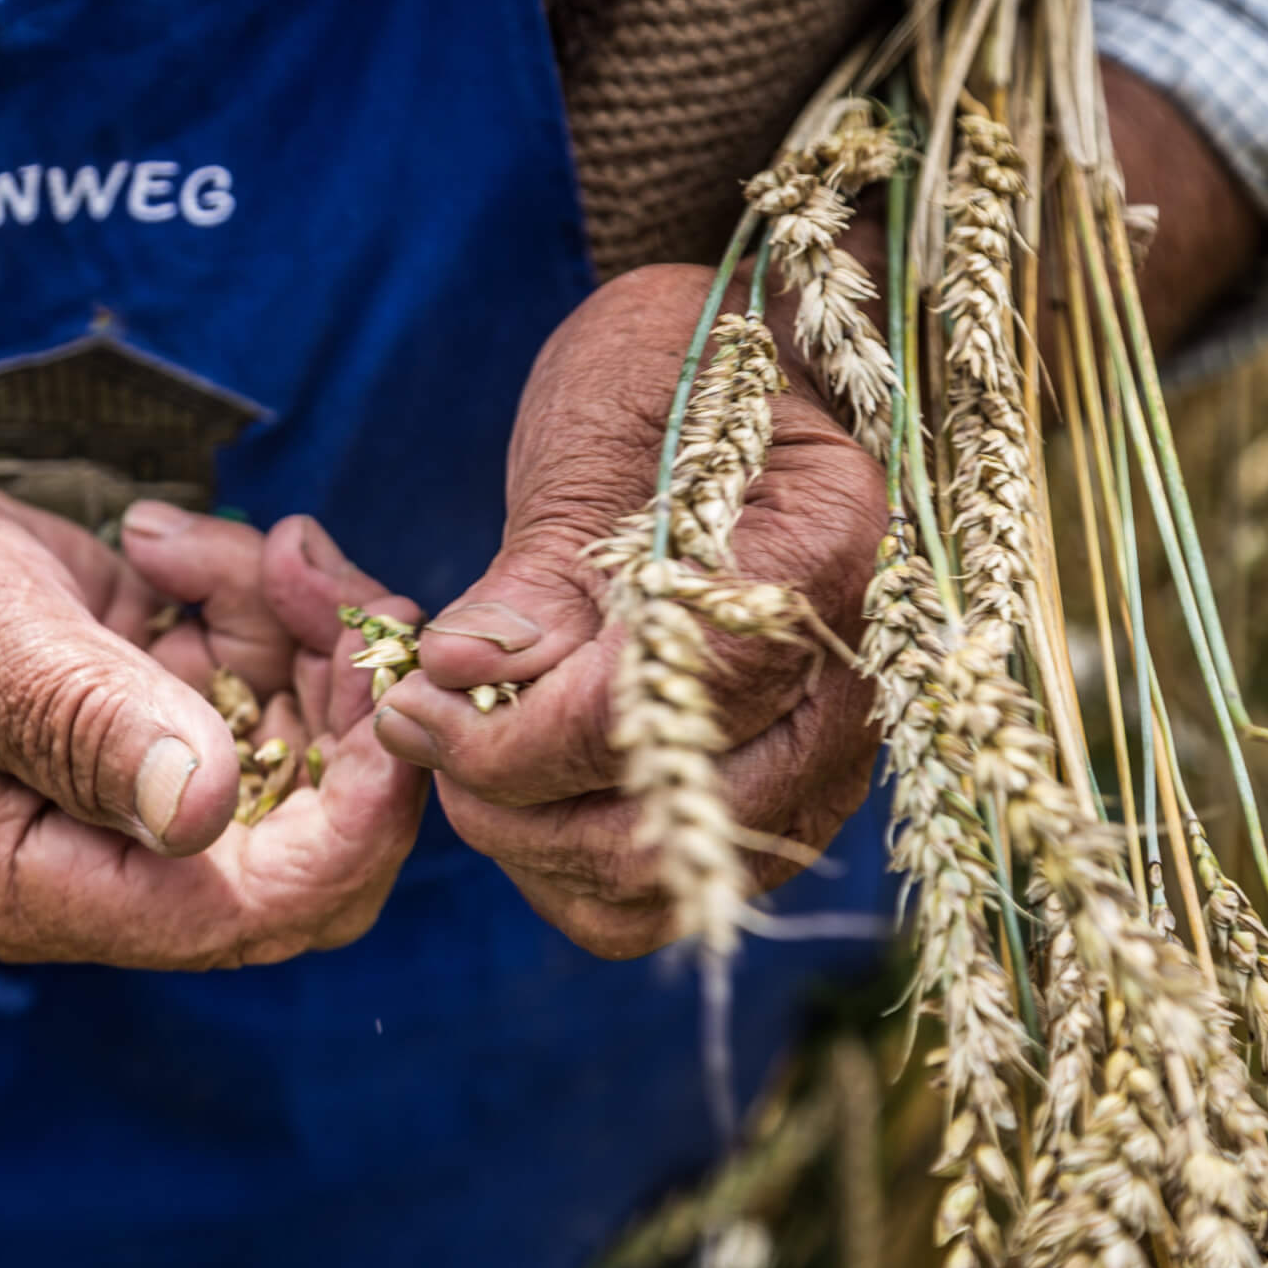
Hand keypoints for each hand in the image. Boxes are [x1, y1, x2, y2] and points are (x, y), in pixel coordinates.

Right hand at [0, 464, 424, 968]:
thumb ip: (86, 725)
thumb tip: (208, 806)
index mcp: (52, 886)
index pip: (255, 910)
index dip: (354, 824)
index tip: (388, 702)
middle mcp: (112, 858)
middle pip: (315, 838)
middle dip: (354, 714)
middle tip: (335, 592)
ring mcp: (145, 785)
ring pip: (309, 741)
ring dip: (303, 628)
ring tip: (232, 544)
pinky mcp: (163, 709)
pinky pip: (266, 672)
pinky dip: (256, 600)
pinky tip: (174, 543)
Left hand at [367, 264, 887, 959]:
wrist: (754, 373)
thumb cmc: (676, 376)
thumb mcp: (600, 428)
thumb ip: (543, 564)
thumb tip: (461, 671)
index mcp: (824, 550)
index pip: (658, 703)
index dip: (511, 733)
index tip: (412, 700)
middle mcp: (856, 673)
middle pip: (663, 821)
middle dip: (507, 798)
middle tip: (418, 727)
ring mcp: (833, 750)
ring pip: (665, 884)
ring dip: (533, 847)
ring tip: (461, 756)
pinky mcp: (789, 792)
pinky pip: (676, 894)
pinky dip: (577, 875)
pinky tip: (518, 795)